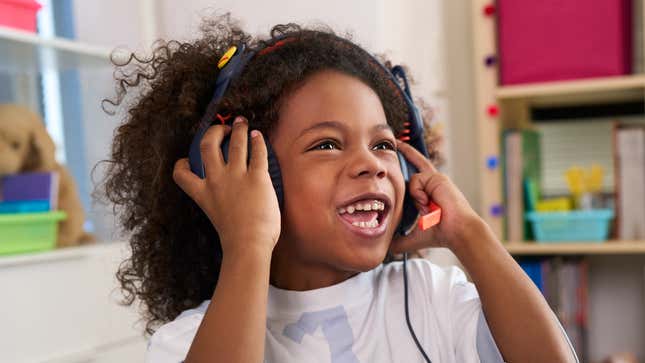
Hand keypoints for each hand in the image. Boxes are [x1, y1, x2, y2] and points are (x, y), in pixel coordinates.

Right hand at [173, 116, 280, 257]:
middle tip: (223, 128)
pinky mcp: (256, 177)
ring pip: (234, 142)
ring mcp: (236, 176)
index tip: (187, 160)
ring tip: (242, 122)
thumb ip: (218, 204)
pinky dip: (258, 141)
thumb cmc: (237, 241)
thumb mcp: (216, 218)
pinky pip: (257, 151)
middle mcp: (216, 180)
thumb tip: (231, 201)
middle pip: (206, 145)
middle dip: (213, 132)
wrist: (247, 246)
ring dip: (238, 129)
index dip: (181, 164)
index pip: (181, 173)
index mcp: (202, 194)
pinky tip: (259, 136)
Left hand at [389, 140, 482, 253]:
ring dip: (414, 197)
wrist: (457, 231)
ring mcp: (434, 180)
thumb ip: (399, 240)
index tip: (398, 151)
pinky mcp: (436, 177)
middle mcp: (431, 184)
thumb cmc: (439, 234)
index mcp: (428, 194)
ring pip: (411, 181)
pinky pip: (416, 181)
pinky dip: (418, 194)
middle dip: (405, 150)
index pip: (415, 177)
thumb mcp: (414, 237)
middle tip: (394, 139)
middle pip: (415, 163)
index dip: (407, 163)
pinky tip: (428, 203)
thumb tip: (387, 249)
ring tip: (426, 209)